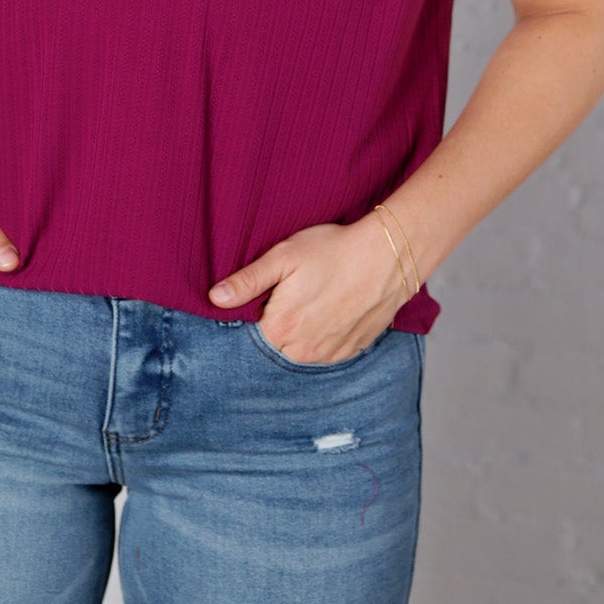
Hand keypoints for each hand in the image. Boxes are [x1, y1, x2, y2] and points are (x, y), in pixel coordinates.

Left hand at [208, 216, 408, 362]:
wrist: (387, 256)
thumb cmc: (333, 250)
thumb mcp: (283, 257)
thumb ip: (247, 281)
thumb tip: (216, 298)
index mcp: (279, 328)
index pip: (250, 331)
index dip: (257, 310)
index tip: (269, 294)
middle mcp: (302, 350)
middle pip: (275, 343)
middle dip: (278, 322)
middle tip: (295, 292)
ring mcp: (328, 354)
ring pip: (300, 350)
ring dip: (301, 332)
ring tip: (314, 299)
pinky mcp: (351, 350)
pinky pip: (326, 351)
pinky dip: (324, 336)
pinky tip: (330, 310)